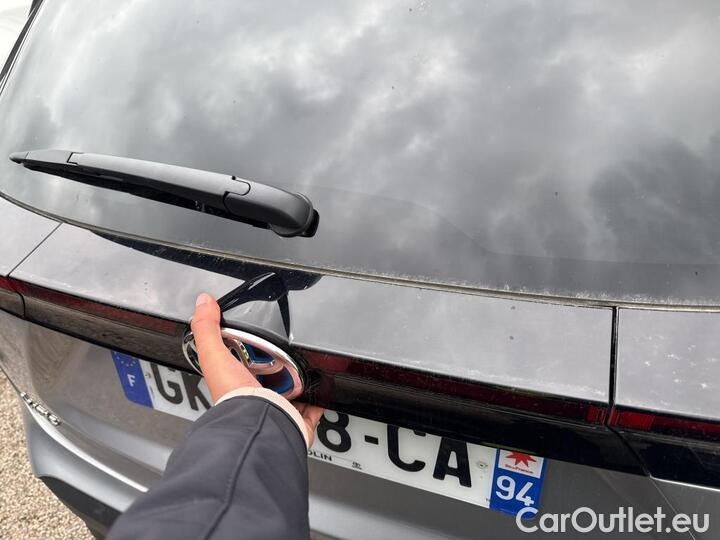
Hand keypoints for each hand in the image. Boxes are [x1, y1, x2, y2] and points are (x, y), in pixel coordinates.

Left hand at [191, 292, 323, 444]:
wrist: (261, 422)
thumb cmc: (234, 396)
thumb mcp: (213, 355)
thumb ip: (207, 328)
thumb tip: (203, 302)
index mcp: (236, 383)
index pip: (241, 363)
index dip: (247, 349)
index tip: (254, 335)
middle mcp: (257, 398)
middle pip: (270, 375)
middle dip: (278, 363)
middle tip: (285, 346)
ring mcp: (279, 408)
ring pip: (291, 390)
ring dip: (298, 378)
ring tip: (305, 360)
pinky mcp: (298, 417)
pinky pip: (312, 406)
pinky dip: (319, 398)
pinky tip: (322, 385)